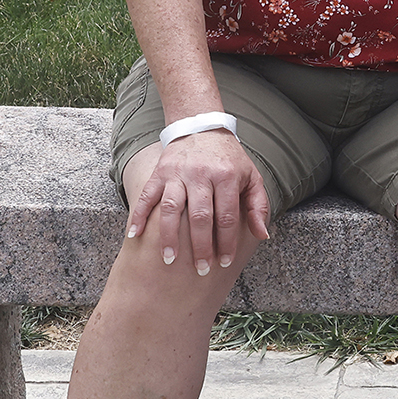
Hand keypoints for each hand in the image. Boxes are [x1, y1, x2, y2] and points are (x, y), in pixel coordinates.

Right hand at [126, 129, 270, 275]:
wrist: (202, 128)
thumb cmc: (229, 160)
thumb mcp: (251, 177)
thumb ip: (258, 206)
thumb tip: (262, 235)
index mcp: (226, 177)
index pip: (227, 216)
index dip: (227, 242)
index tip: (225, 262)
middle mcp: (201, 175)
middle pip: (200, 216)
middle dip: (201, 246)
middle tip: (201, 270)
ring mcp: (177, 174)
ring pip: (171, 208)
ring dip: (169, 236)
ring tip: (169, 259)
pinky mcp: (159, 173)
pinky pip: (146, 196)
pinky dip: (139, 216)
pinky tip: (134, 236)